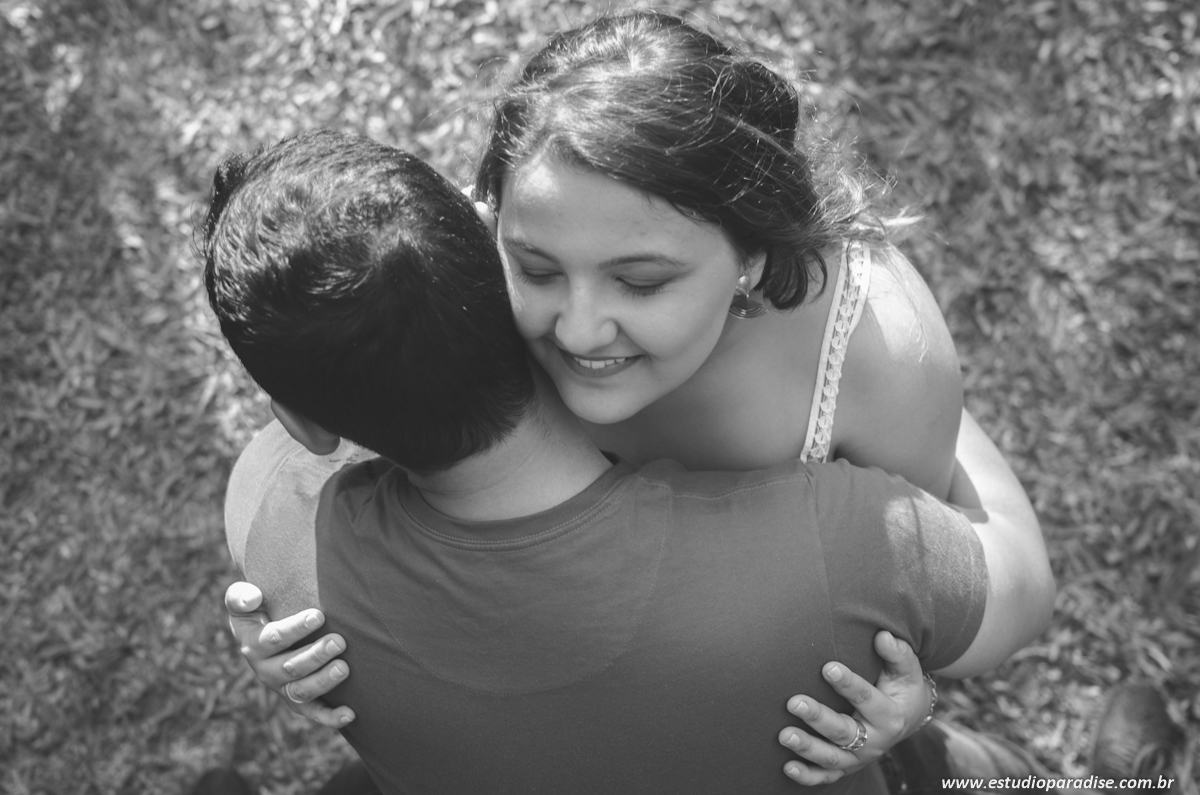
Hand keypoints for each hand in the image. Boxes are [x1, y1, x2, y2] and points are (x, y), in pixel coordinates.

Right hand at [226, 581, 355, 726]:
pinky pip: (313, 713)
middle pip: (290, 668)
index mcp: (253, 645)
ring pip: (301, 692)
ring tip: (344, 667)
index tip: (319, 615)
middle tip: (339, 641)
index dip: (296, 628)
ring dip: (323, 681)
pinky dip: (330, 717)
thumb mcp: (241, 600)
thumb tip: (253, 597)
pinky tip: (350, 714)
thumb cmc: (259, 610)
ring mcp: (282, 688)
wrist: (265, 632)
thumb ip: (240, 597)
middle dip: (315, 655)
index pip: (273, 638)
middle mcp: (265, 671)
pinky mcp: (298, 701)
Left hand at [778, 631, 931, 784]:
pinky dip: (808, 776)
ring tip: (783, 735)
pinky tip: (788, 767)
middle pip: (844, 731)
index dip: (848, 684)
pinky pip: (827, 776)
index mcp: (890, 714)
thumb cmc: (902, 685)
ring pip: (832, 757)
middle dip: (818, 718)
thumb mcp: (908, 669)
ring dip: (807, 747)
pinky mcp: (848, 765)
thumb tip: (883, 635)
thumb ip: (897, 652)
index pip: (867, 698)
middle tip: (793, 702)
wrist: (909, 716)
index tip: (827, 667)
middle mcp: (875, 740)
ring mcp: (860, 757)